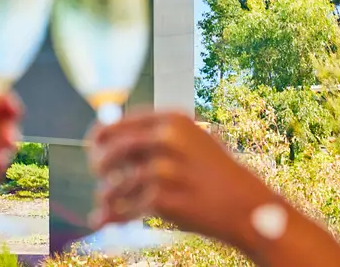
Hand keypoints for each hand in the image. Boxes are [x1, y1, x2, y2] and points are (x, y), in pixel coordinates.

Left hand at [89, 109, 280, 251]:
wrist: (248, 206)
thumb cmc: (215, 174)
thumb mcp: (190, 141)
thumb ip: (154, 137)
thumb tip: (107, 140)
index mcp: (171, 120)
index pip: (120, 124)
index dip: (100, 136)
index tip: (92, 145)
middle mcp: (166, 140)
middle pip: (112, 149)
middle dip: (98, 163)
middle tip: (97, 172)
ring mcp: (165, 170)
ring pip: (116, 183)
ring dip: (106, 194)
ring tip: (106, 200)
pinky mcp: (165, 200)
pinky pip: (127, 208)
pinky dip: (113, 216)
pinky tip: (103, 219)